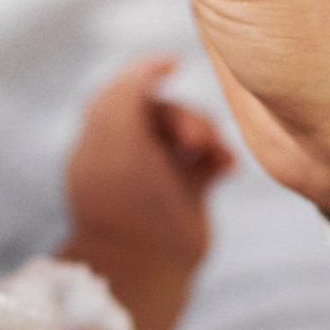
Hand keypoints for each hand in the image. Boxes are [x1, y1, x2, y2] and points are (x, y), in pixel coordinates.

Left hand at [59, 54, 234, 329]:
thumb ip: (127, 90)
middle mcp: (129, 153)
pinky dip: (221, 156)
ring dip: (209, 135)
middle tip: (192, 142)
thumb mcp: (118, 134)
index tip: (174, 63)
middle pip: (165, 109)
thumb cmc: (126, 200)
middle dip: (185, 115)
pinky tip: (227, 170)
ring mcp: (160, 173)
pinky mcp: (189, 191)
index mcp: (101, 138)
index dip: (146, 73)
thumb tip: (154, 65)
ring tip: (214, 157)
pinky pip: (211, 158)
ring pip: (193, 130)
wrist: (145, 266)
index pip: (124, 91)